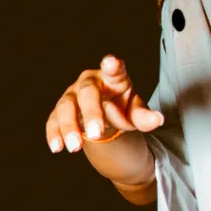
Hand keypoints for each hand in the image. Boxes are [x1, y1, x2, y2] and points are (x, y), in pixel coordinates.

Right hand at [46, 56, 163, 153]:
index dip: (112, 66)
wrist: (104, 115)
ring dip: (69, 127)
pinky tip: (57, 147)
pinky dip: (54, 133)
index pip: (113, 69)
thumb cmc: (122, 106)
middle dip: (91, 112)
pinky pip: (53, 120)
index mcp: (112, 77)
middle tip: (97, 133)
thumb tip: (157, 120)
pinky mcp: (59, 110)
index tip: (111, 62)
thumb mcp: (135, 111)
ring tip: (75, 147)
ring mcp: (72, 95)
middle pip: (87, 92)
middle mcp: (89, 82)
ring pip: (65, 106)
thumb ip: (144, 116)